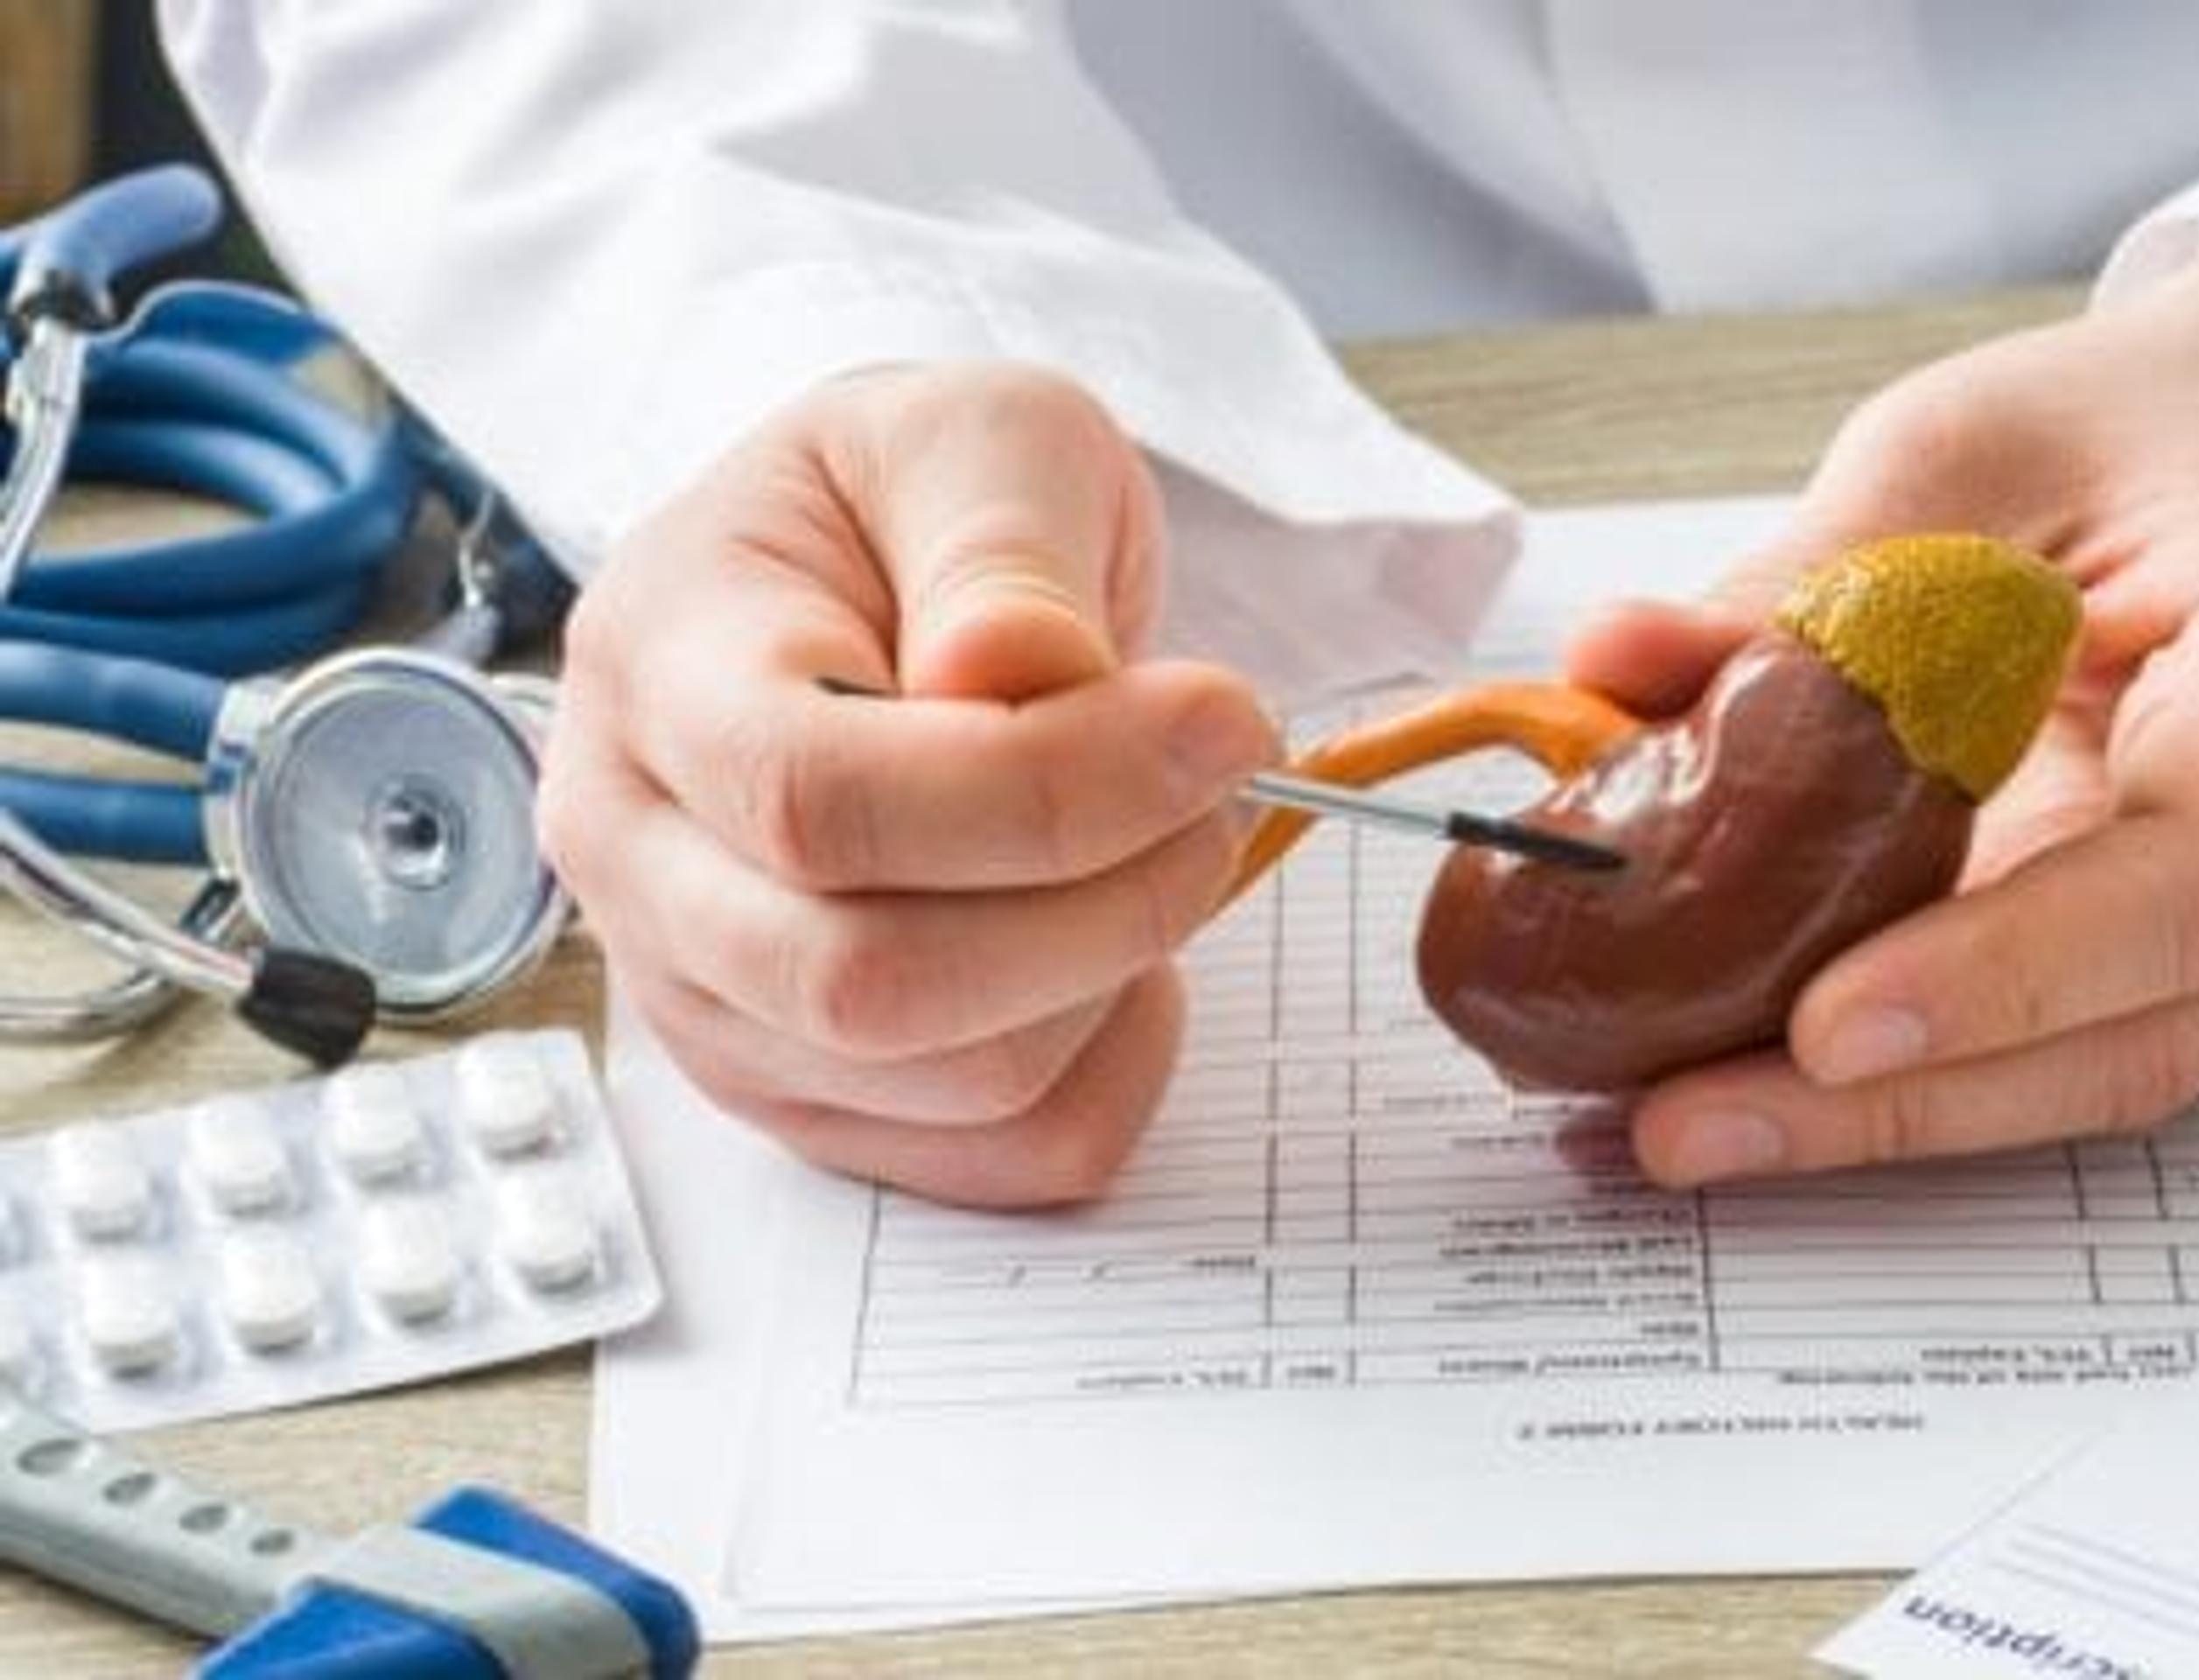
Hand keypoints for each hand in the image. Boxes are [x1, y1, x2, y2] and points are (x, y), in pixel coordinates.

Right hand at [539, 363, 1277, 1204]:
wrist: (881, 573)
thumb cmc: (920, 501)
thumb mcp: (981, 436)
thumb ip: (1002, 543)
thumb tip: (1016, 670)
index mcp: (657, 667)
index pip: (817, 801)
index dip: (1046, 792)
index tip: (1222, 722)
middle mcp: (638, 856)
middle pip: (864, 983)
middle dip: (1102, 903)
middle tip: (1215, 793)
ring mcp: (710, 997)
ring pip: (952, 1083)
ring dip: (1119, 970)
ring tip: (1164, 839)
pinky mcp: (808, 1090)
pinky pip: (1000, 1155)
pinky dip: (1116, 1062)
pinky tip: (1122, 943)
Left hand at [1568, 247, 2198, 1186]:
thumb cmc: (2142, 429)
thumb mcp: (1966, 447)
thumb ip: (1810, 576)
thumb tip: (1616, 670)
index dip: (2014, 973)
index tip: (1825, 1027)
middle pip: (2146, 1026)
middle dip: (1908, 1101)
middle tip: (1686, 1117)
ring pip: (2109, 1071)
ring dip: (1895, 1121)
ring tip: (1694, 1121)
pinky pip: (2074, 1047)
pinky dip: (1923, 1080)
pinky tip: (1769, 1083)